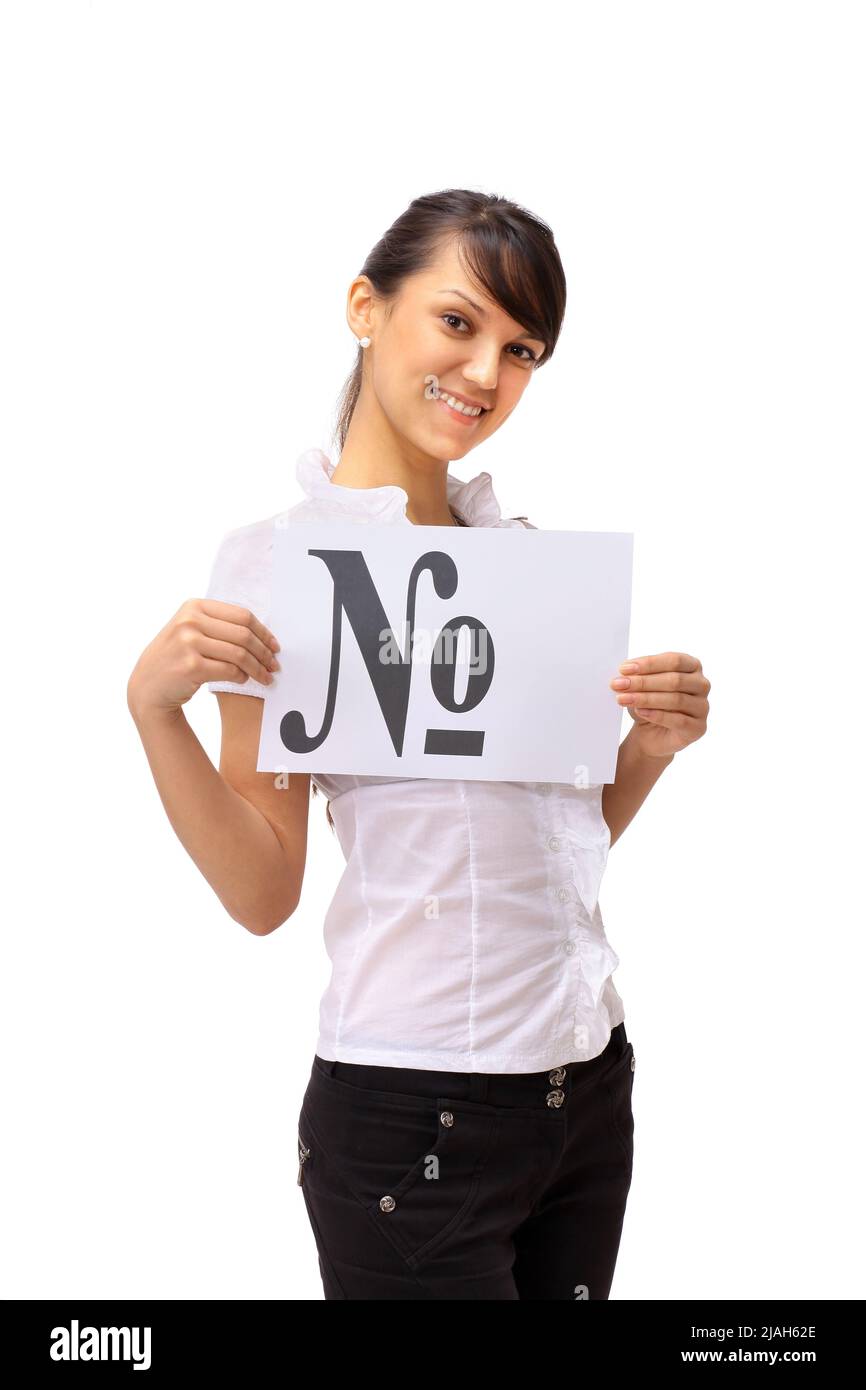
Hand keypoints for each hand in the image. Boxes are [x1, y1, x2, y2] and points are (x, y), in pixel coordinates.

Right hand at [127, 598, 280, 721]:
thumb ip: (219, 624)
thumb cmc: (176, 657)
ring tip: (266, 677)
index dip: (263, 632)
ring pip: (239, 654)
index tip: (274, 646)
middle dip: (264, 652)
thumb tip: (261, 631)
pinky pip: (229, 670)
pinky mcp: (191, 666)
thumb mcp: (190, 629)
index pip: (242, 615)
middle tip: (274, 665)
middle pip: (243, 634)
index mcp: (194, 606)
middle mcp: (189, 621)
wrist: (148, 685)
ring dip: (257, 668)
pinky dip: (242, 677)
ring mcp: (188, 643)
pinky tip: (245, 681)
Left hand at [608, 651, 709, 758]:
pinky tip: (640, 712)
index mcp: (692, 666)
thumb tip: (623, 674)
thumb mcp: (642, 686)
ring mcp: (703, 707)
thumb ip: (637, 676)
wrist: (651, 734)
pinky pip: (678, 720)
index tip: (624, 669)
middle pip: (675, 680)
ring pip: (676, 700)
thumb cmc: (648, 703)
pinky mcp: (698, 728)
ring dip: (646, 698)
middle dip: (643, 682)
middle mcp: (702, 685)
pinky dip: (656, 715)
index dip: (649, 663)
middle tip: (619, 684)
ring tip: (623, 699)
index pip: (674, 660)